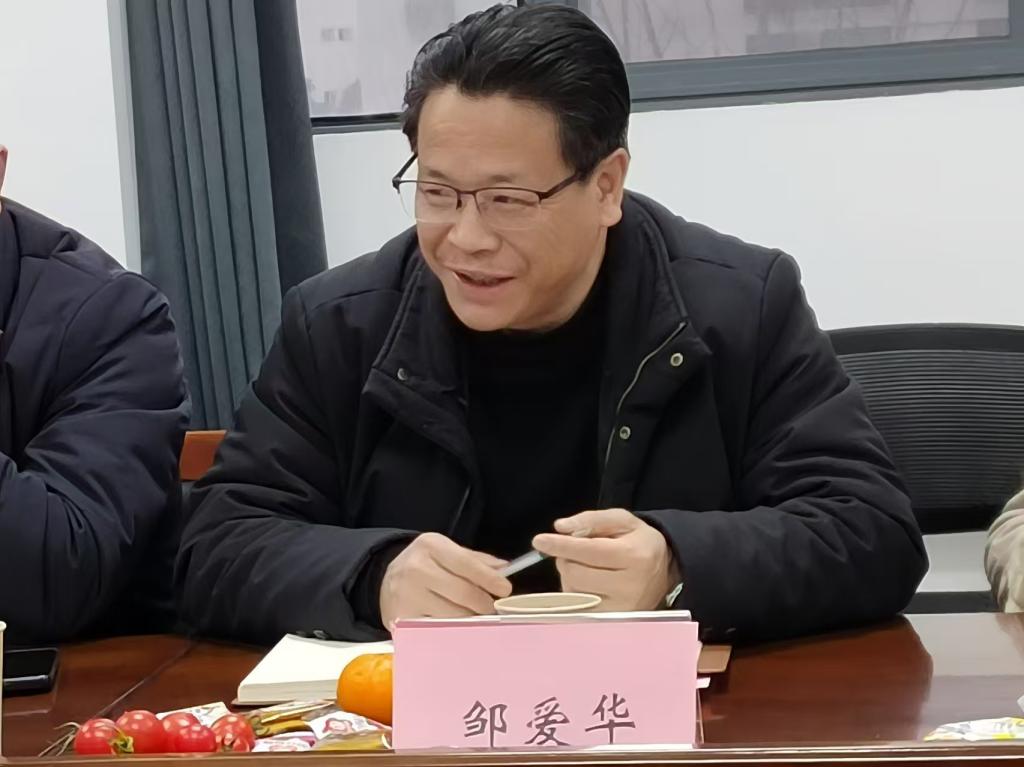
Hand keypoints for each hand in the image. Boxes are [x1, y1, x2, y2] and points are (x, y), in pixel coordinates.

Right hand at [379, 532, 511, 630]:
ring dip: (470, 619)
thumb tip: (504, 569)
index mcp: (431, 546)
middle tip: (492, 608)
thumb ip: (475, 560)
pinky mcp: (402, 619)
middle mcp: (416, 569)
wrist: (385, 579)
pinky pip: (437, 629)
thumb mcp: (446, 551)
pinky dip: (452, 630)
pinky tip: (455, 625)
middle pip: (462, 593)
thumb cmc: (424, 564)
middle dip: (483, 603)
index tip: (505, 589)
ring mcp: (407, 596)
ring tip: (474, 616)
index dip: (489, 579)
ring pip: (452, 615)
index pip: (467, 564)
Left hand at [533, 509, 678, 611]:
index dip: (561, 545)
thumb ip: (590, 519)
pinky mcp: (613, 621)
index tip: (540, 540)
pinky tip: (589, 584)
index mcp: (634, 556)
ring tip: (588, 568)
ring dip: (570, 576)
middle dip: (566, 559)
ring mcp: (621, 608)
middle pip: (575, 573)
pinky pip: (578, 607)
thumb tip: (560, 528)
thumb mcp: (621, 520)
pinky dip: (575, 592)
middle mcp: (629, 586)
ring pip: (573, 592)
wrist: (664, 571)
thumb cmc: (638, 542)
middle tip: (575, 552)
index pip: (589, 551)